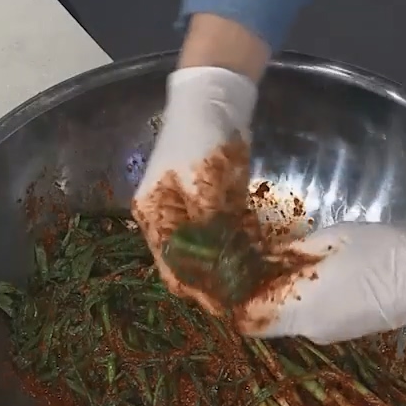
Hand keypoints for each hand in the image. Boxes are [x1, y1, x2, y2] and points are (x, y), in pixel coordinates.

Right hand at [131, 66, 258, 311]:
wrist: (213, 97)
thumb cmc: (201, 138)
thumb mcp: (205, 184)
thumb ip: (209, 228)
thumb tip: (216, 271)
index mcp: (154, 215)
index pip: (172, 267)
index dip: (198, 290)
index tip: (225, 308)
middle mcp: (164, 218)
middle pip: (185, 264)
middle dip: (212, 285)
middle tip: (243, 301)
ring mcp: (184, 209)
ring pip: (203, 252)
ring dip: (224, 270)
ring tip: (251, 287)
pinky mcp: (206, 201)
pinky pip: (217, 234)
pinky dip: (232, 248)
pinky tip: (252, 260)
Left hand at [240, 222, 405, 342]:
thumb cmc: (379, 253)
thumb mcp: (330, 240)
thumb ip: (290, 252)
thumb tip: (260, 255)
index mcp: (300, 307)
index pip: (248, 317)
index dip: (232, 301)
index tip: (223, 280)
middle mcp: (308, 329)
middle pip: (266, 319)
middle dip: (254, 297)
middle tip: (246, 267)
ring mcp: (326, 335)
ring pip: (287, 320)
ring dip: (278, 299)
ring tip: (273, 267)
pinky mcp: (342, 333)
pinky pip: (307, 319)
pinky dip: (298, 303)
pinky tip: (303, 278)